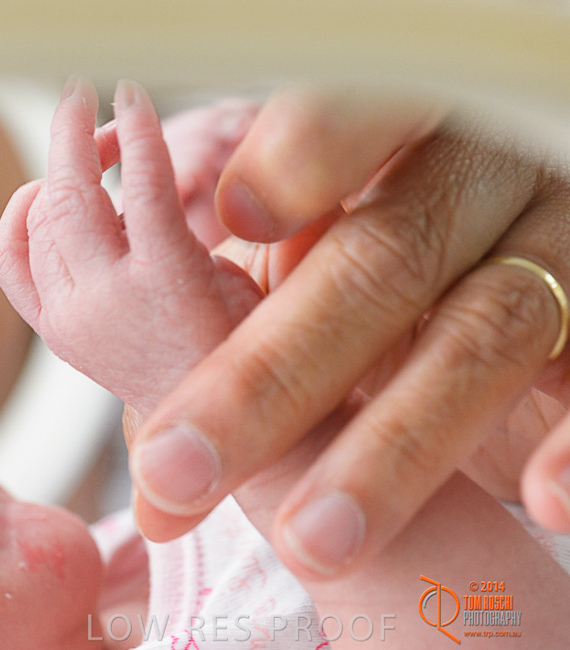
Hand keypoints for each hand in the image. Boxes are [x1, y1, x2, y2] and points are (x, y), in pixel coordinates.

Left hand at [0, 77, 261, 417]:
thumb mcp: (247, 271)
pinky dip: (20, 217)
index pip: (140, 184)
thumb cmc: (241, 342)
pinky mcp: (53, 329)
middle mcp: (110, 303)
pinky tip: (43, 196)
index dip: (135, 128)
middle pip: (71, 196)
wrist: (210, 426)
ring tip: (87, 149)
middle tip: (81, 93)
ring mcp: (72, 319)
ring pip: (38, 220)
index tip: (132, 91)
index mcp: (171, 283)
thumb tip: (197, 142)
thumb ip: (217, 213)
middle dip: (72, 133)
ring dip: (57, 171)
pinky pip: (10, 258)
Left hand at [128, 86, 569, 580]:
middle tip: (177, 468)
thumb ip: (241, 281)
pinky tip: (543, 502)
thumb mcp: (318, 236)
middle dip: (276, 370)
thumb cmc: (388, 243)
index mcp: (396, 128)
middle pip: (385, 257)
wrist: (508, 245)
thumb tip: (124, 420)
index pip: (353, 110)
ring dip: (395, 444)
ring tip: (311, 539)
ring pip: (487, 329)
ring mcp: (556, 240)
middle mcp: (485, 173)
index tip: (236, 216)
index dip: (304, 154)